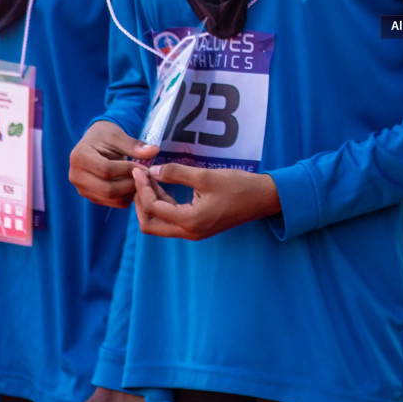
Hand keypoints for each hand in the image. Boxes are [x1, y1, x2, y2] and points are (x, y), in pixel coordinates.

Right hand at [69, 121, 157, 207]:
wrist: (94, 143)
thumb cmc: (105, 136)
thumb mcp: (118, 136)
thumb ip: (134, 145)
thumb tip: (154, 150)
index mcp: (79, 157)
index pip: (106, 170)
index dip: (128, 169)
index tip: (144, 166)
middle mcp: (75, 176)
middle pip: (107, 189)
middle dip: (130, 184)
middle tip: (147, 177)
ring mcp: (81, 189)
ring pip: (110, 199)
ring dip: (130, 192)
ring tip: (142, 180)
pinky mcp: (90, 196)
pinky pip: (112, 203)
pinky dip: (126, 197)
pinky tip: (134, 185)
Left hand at [131, 162, 278, 239]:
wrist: (263, 198)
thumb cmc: (238, 186)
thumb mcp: (206, 176)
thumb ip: (177, 173)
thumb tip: (153, 170)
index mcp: (190, 221)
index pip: (153, 208)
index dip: (142, 188)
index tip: (139, 169)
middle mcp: (188, 232)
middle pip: (149, 225)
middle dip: (140, 202)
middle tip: (141, 179)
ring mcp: (193, 232)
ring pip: (159, 224)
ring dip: (151, 203)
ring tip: (151, 180)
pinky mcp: (197, 227)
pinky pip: (171, 221)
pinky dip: (163, 206)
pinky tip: (164, 187)